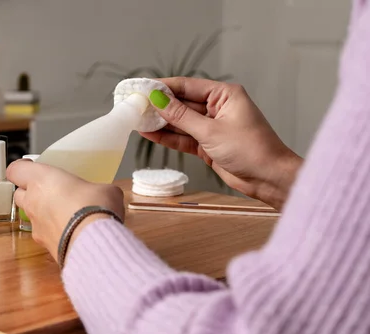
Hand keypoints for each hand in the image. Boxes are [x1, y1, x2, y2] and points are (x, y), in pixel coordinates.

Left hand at [7, 160, 124, 261]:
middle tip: (49, 190)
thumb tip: (105, 195)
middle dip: (30, 191)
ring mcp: (36, 225)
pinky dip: (52, 231)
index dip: (21, 168)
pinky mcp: (43, 244)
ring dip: (41, 212)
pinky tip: (70, 231)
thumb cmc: (95, 208)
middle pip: (18, 193)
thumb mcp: (106, 189)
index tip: (30, 166)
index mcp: (42, 179)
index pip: (15, 169)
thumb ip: (98, 189)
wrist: (95, 243)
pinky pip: (43, 233)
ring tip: (62, 212)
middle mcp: (33, 201)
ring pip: (30, 215)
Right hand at [143, 77, 302, 209]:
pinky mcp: (208, 145)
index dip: (163, 87)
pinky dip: (168, 136)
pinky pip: (183, 137)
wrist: (268, 178)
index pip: (187, 86)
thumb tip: (158, 99)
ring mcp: (212, 127)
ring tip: (136, 119)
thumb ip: (181, 116)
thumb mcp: (210, 131)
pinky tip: (149, 133)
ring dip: (160, 122)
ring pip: (180, 121)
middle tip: (134, 105)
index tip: (141, 87)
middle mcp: (218, 108)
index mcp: (224, 95)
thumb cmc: (251, 150)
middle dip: (159, 105)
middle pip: (182, 103)